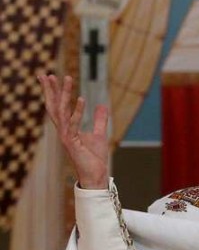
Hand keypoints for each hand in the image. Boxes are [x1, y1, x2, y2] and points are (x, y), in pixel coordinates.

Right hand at [38, 74, 109, 188]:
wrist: (96, 175)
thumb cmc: (95, 158)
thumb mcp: (100, 134)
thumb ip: (100, 120)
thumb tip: (101, 105)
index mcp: (68, 128)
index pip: (58, 107)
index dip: (54, 92)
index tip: (49, 76)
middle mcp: (64, 131)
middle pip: (54, 106)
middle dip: (50, 90)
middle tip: (46, 74)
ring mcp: (66, 136)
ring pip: (61, 111)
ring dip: (64, 94)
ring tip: (67, 78)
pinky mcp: (72, 142)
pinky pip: (74, 124)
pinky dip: (77, 111)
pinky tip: (81, 98)